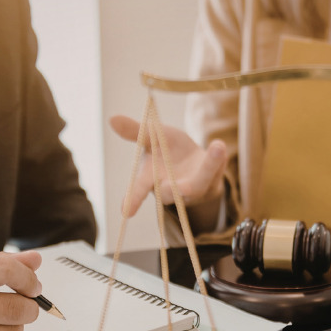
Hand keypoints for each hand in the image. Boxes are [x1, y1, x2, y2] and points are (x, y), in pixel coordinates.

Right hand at [109, 115, 227, 218]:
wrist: (194, 159)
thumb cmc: (169, 151)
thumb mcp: (153, 137)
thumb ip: (135, 131)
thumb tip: (112, 119)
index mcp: (152, 179)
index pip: (140, 188)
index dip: (133, 198)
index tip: (125, 212)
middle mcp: (172, 188)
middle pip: (172, 193)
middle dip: (176, 191)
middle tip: (184, 188)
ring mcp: (194, 187)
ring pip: (200, 182)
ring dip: (208, 167)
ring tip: (217, 148)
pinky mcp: (212, 180)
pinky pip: (216, 170)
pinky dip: (218, 158)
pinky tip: (219, 145)